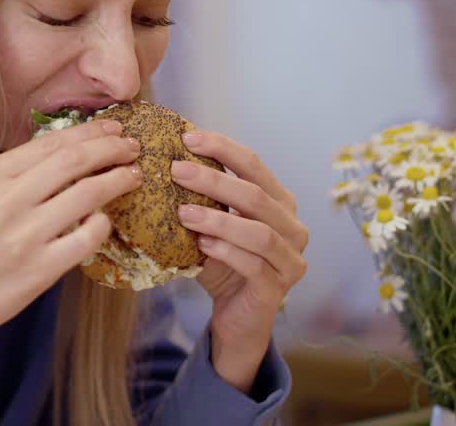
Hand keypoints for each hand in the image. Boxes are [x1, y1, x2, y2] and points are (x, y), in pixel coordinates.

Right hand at [0, 119, 141, 407]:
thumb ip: (11, 177)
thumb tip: (63, 155)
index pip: (49, 143)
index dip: (88, 132)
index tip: (112, 129)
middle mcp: (4, 199)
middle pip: (73, 160)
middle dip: (110, 148)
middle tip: (132, 147)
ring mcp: (23, 235)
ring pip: (87, 193)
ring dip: (117, 180)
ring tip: (132, 176)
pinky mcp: (38, 269)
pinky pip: (88, 237)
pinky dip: (104, 223)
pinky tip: (108, 220)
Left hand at [171, 131, 307, 392]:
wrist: (235, 317)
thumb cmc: (223, 263)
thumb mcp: (212, 226)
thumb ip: (202, 199)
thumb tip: (163, 159)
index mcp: (279, 202)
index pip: (254, 165)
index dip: (223, 148)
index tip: (187, 138)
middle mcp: (293, 227)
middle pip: (256, 195)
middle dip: (214, 180)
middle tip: (176, 170)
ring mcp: (291, 259)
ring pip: (259, 232)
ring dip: (219, 219)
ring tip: (183, 212)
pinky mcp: (278, 289)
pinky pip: (254, 265)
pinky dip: (226, 251)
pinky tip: (201, 245)